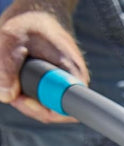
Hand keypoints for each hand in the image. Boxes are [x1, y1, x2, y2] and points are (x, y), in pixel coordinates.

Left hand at [0, 0, 88, 122]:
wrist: (42, 13)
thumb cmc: (31, 22)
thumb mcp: (11, 38)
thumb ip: (6, 66)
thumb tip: (6, 96)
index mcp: (72, 74)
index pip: (65, 110)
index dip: (41, 110)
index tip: (21, 97)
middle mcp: (74, 83)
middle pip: (51, 111)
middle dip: (26, 103)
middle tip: (9, 84)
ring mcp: (66, 85)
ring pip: (44, 105)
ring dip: (23, 95)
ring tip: (13, 72)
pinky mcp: (57, 84)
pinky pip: (42, 98)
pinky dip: (25, 89)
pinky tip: (18, 74)